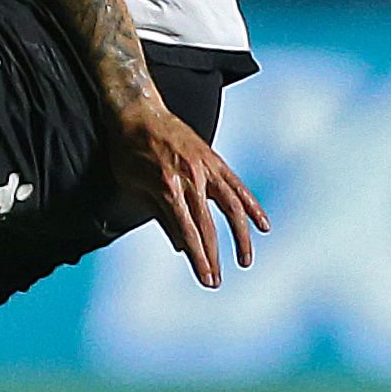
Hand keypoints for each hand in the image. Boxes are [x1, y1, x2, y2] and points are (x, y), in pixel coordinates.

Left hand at [110, 97, 267, 288]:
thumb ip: (160, 216)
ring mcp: (206, 167)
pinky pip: (237, 186)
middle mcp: (190, 178)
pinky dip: (252, 206)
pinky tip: (263, 225)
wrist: (137, 110)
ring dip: (240, 236)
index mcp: (167, 187)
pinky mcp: (214, 160)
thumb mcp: (134, 185)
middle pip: (207, 225)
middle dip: (213, 256)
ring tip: (245, 260)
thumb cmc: (127, 150)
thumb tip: (179, 247)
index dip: (199, 258)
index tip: (207, 279)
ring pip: (231, 207)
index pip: (187, 231)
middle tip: (215, 281)